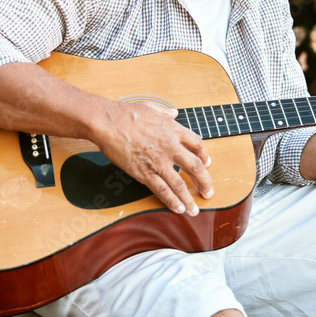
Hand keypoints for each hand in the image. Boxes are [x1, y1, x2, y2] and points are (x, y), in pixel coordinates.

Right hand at [91, 100, 212, 216]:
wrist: (108, 122)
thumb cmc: (126, 113)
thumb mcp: (151, 107)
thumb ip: (165, 112)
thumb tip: (173, 113)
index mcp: (174, 130)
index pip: (197, 145)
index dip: (205, 156)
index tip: (207, 163)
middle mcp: (170, 147)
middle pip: (196, 168)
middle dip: (204, 183)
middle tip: (208, 192)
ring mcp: (158, 162)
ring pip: (180, 184)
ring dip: (189, 199)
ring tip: (194, 210)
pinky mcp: (144, 173)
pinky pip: (162, 190)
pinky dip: (171, 201)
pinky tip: (178, 208)